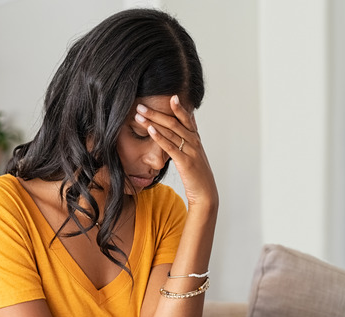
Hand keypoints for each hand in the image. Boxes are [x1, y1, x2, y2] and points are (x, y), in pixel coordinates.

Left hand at [135, 95, 217, 210]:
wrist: (205, 193)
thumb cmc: (197, 174)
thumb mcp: (194, 154)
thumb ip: (190, 138)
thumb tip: (187, 122)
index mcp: (196, 139)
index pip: (187, 119)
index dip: (179, 107)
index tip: (170, 95)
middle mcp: (194, 142)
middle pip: (174, 122)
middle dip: (156, 112)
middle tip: (141, 105)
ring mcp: (190, 151)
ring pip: (170, 132)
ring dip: (153, 122)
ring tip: (139, 115)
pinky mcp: (185, 162)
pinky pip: (170, 147)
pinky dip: (160, 137)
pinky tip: (150, 130)